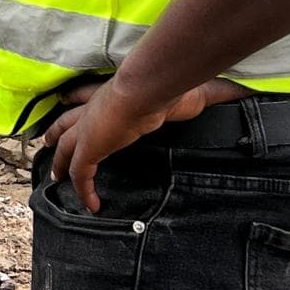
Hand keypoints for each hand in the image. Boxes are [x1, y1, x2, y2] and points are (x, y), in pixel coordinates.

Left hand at [43, 76, 214, 211]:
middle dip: (56, 135)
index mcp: (112, 92)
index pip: (86, 96)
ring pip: (64, 148)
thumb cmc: (168, 84)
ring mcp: (88, 128)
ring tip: (58, 179)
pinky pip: (81, 173)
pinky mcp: (89, 147)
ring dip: (60, 163)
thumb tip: (242, 93)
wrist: (148, 87)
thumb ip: (211, 92)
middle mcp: (94, 108)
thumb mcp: (187, 90)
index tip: (66, 106)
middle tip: (48, 146)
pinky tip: (90, 204)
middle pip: (65, 123)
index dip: (76, 102)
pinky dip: (83, 189)